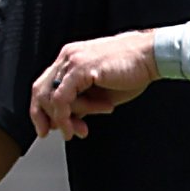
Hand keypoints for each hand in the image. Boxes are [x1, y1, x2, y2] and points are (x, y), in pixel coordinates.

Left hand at [30, 31, 159, 140]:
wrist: (150, 57)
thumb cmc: (132, 72)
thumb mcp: (101, 94)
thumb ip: (83, 103)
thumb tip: (70, 119)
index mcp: (71, 59)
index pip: (45, 84)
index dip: (40, 109)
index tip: (46, 128)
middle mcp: (67, 57)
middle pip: (40, 89)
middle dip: (43, 116)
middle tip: (56, 133)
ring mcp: (72, 61)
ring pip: (50, 96)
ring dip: (63, 120)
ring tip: (80, 130)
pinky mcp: (80, 68)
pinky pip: (62, 98)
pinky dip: (65, 116)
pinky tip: (75, 127)